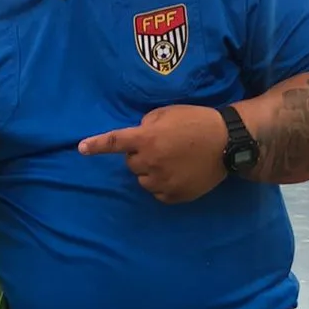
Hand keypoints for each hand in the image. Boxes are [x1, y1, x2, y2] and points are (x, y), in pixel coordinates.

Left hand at [78, 105, 227, 202]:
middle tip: (162, 147)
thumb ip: (147, 125)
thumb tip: (137, 137)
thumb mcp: (168, 113)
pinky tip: (179, 173)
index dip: (97, 145)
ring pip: (143, 180)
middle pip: (131, 164)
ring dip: (151, 171)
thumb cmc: (197, 121)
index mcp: (147, 138)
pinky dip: (163, 184)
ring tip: (173, 161)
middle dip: (141, 156)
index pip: (115, 142)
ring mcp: (162, 181)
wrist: (227, 142)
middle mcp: (150, 162)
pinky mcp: (173, 195)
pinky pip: (158, 192)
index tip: (81, 148)